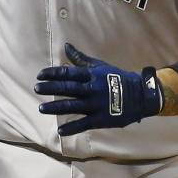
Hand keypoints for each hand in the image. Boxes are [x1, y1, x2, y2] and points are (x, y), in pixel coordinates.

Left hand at [34, 43, 162, 135]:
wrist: (141, 95)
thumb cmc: (117, 78)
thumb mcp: (99, 66)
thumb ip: (80, 59)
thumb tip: (66, 46)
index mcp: (92, 75)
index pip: (68, 73)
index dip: (52, 73)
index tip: (39, 75)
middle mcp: (92, 89)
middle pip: (68, 88)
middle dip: (50, 88)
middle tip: (36, 88)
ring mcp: (96, 105)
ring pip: (72, 106)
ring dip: (55, 107)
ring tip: (42, 108)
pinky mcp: (101, 119)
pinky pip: (84, 124)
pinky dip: (71, 128)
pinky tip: (60, 131)